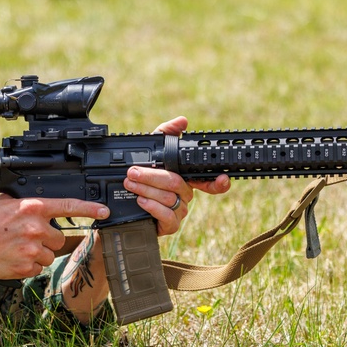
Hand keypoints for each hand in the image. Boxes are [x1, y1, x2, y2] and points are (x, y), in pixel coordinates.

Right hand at [0, 196, 109, 300]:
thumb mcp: (5, 202)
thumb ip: (27, 202)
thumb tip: (42, 202)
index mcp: (33, 208)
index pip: (69, 206)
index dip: (91, 208)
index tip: (105, 211)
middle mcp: (37, 228)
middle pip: (59, 237)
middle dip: (48, 239)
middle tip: (27, 237)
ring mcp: (33, 249)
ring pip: (50, 254)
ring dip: (38, 253)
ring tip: (17, 247)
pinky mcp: (28, 267)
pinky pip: (38, 267)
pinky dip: (29, 265)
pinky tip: (13, 257)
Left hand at [124, 116, 231, 234]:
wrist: (124, 208)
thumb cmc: (142, 179)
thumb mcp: (151, 152)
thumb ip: (165, 133)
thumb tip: (183, 121)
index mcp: (186, 179)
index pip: (209, 181)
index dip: (218, 182)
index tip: (222, 178)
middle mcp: (185, 195)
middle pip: (177, 183)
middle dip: (152, 176)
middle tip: (133, 172)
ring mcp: (179, 211)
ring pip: (169, 198)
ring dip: (146, 189)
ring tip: (131, 184)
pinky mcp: (170, 225)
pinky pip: (167, 216)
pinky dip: (153, 207)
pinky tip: (142, 201)